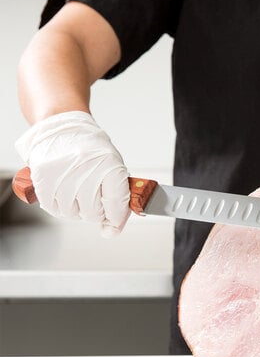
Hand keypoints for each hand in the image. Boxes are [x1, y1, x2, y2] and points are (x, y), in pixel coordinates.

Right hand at [15, 111, 129, 237]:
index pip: (116, 204)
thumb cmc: (91, 149)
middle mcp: (86, 168)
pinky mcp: (43, 177)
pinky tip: (63, 193)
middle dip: (96, 211)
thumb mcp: (113, 167)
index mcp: (109, 165)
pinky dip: (59, 206)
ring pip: (72, 214)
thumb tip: (112, 230)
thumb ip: (117, 198)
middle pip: (93, 213)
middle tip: (93, 197)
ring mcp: (63, 172)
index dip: (116, 219)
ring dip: (76, 209)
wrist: (63, 125)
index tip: (113, 226)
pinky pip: (53, 208)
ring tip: (77, 191)